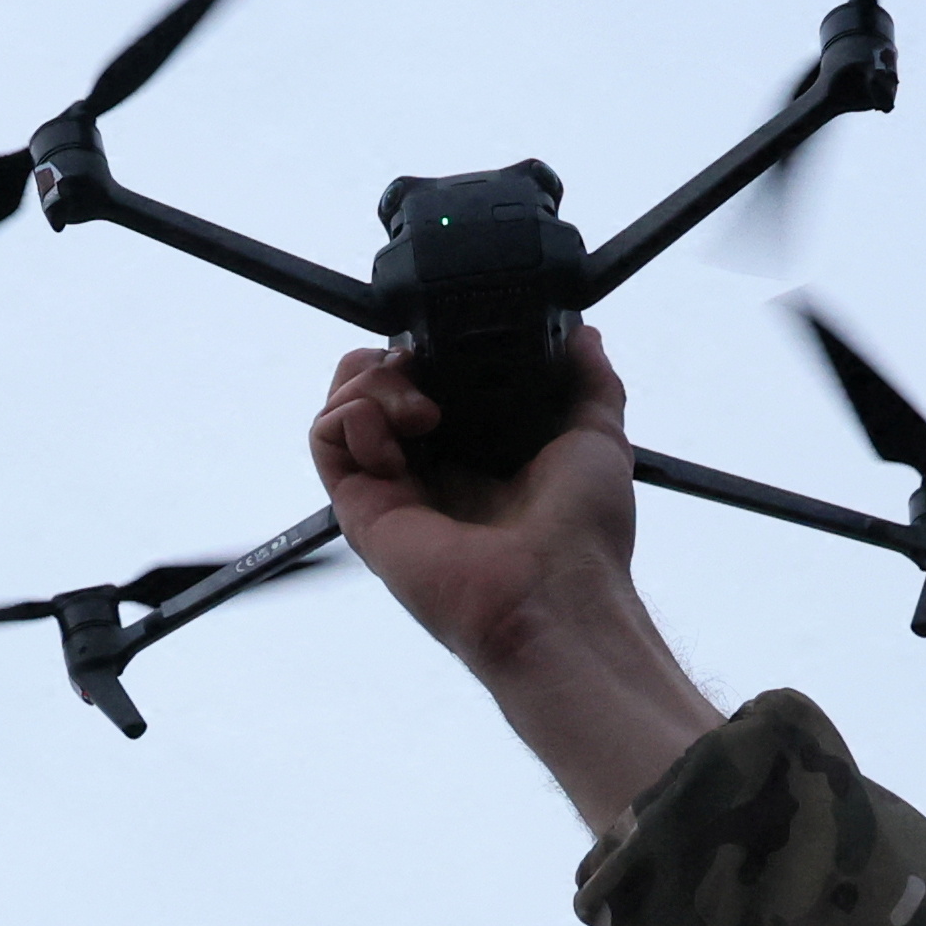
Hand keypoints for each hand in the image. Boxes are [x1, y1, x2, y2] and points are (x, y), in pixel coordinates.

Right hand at [310, 332, 721, 835]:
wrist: (555, 592)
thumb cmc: (583, 533)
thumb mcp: (599, 436)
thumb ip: (590, 380)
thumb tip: (582, 334)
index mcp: (477, 452)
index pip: (427, 382)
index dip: (430, 352)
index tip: (455, 344)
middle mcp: (429, 469)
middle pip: (376, 388)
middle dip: (392, 359)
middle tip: (425, 371)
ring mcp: (392, 489)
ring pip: (344, 406)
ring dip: (373, 383)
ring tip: (421, 411)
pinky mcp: (362, 509)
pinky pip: (326, 440)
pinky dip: (351, 416)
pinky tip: (399, 434)